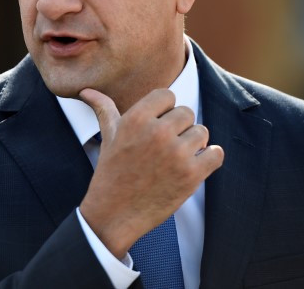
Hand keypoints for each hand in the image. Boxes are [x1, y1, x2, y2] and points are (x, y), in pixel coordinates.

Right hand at [78, 87, 223, 258]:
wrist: (114, 214)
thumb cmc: (112, 172)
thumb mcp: (108, 137)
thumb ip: (103, 109)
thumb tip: (87, 90)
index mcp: (136, 118)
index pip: (167, 95)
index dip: (164, 111)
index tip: (156, 127)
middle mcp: (157, 132)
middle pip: (187, 112)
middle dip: (179, 128)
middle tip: (164, 148)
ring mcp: (176, 154)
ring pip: (202, 132)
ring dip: (194, 145)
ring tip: (175, 159)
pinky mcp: (191, 175)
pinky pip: (216, 154)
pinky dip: (209, 159)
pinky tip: (194, 166)